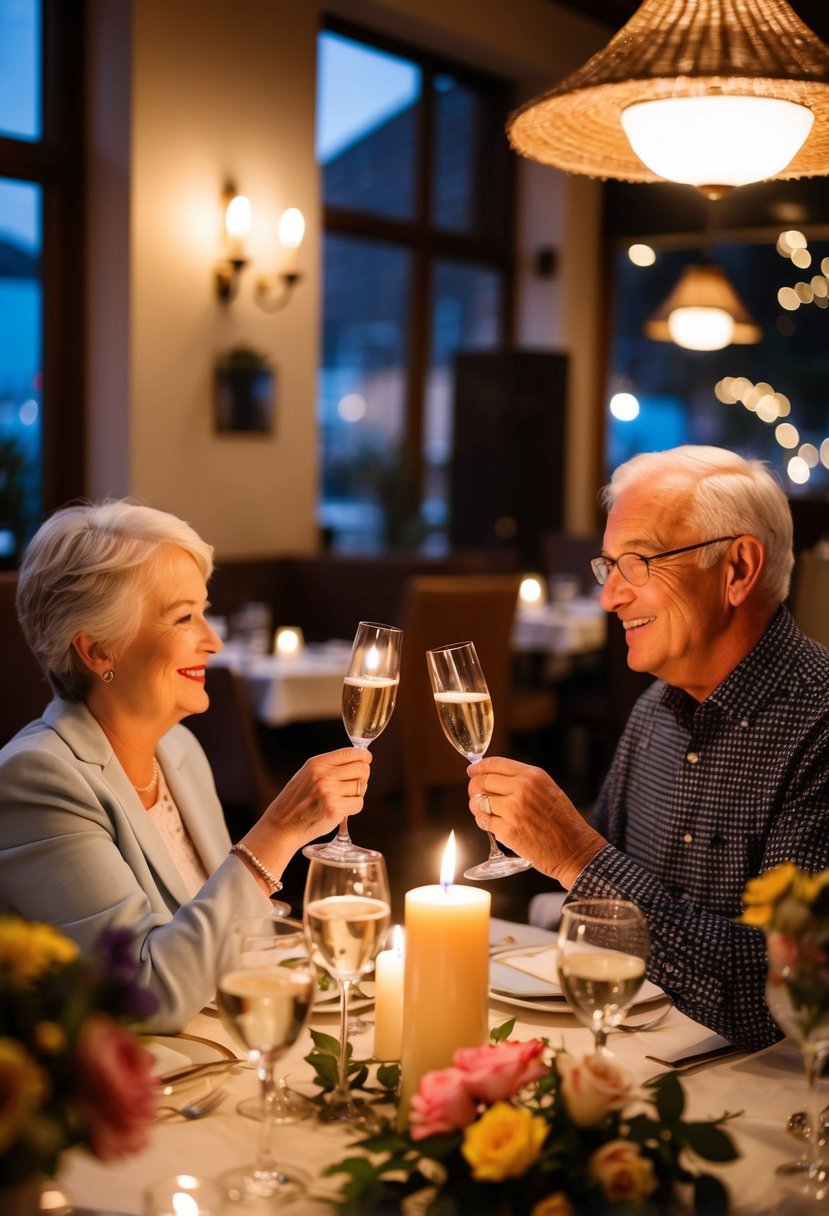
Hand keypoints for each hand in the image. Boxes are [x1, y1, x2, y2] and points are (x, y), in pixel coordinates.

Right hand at [244, 748, 371, 872]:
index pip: (350, 752)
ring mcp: (329, 793)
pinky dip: (353, 808)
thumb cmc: (296, 800)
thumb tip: (358, 760)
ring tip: (341, 798)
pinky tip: (341, 809)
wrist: (282, 825)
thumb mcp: (307, 774)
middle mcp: (323, 776)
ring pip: (362, 787)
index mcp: (317, 764)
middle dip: (363, 776)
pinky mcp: (334, 810)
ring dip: (356, 794)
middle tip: (354, 784)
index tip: (366, 759)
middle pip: (362, 769)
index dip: (364, 756)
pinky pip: (358, 804)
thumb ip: (329, 766)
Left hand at [466, 757, 604, 888]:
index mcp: (533, 776)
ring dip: (476, 806)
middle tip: (475, 792)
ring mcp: (513, 810)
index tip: (472, 771)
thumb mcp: (548, 789)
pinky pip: (484, 822)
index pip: (496, 764)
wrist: (574, 849)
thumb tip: (494, 777)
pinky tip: (489, 822)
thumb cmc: (563, 821)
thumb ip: (523, 781)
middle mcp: (522, 789)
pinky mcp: (508, 831)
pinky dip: (483, 821)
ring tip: (481, 809)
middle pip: (483, 782)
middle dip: (474, 787)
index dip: (479, 767)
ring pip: (479, 802)